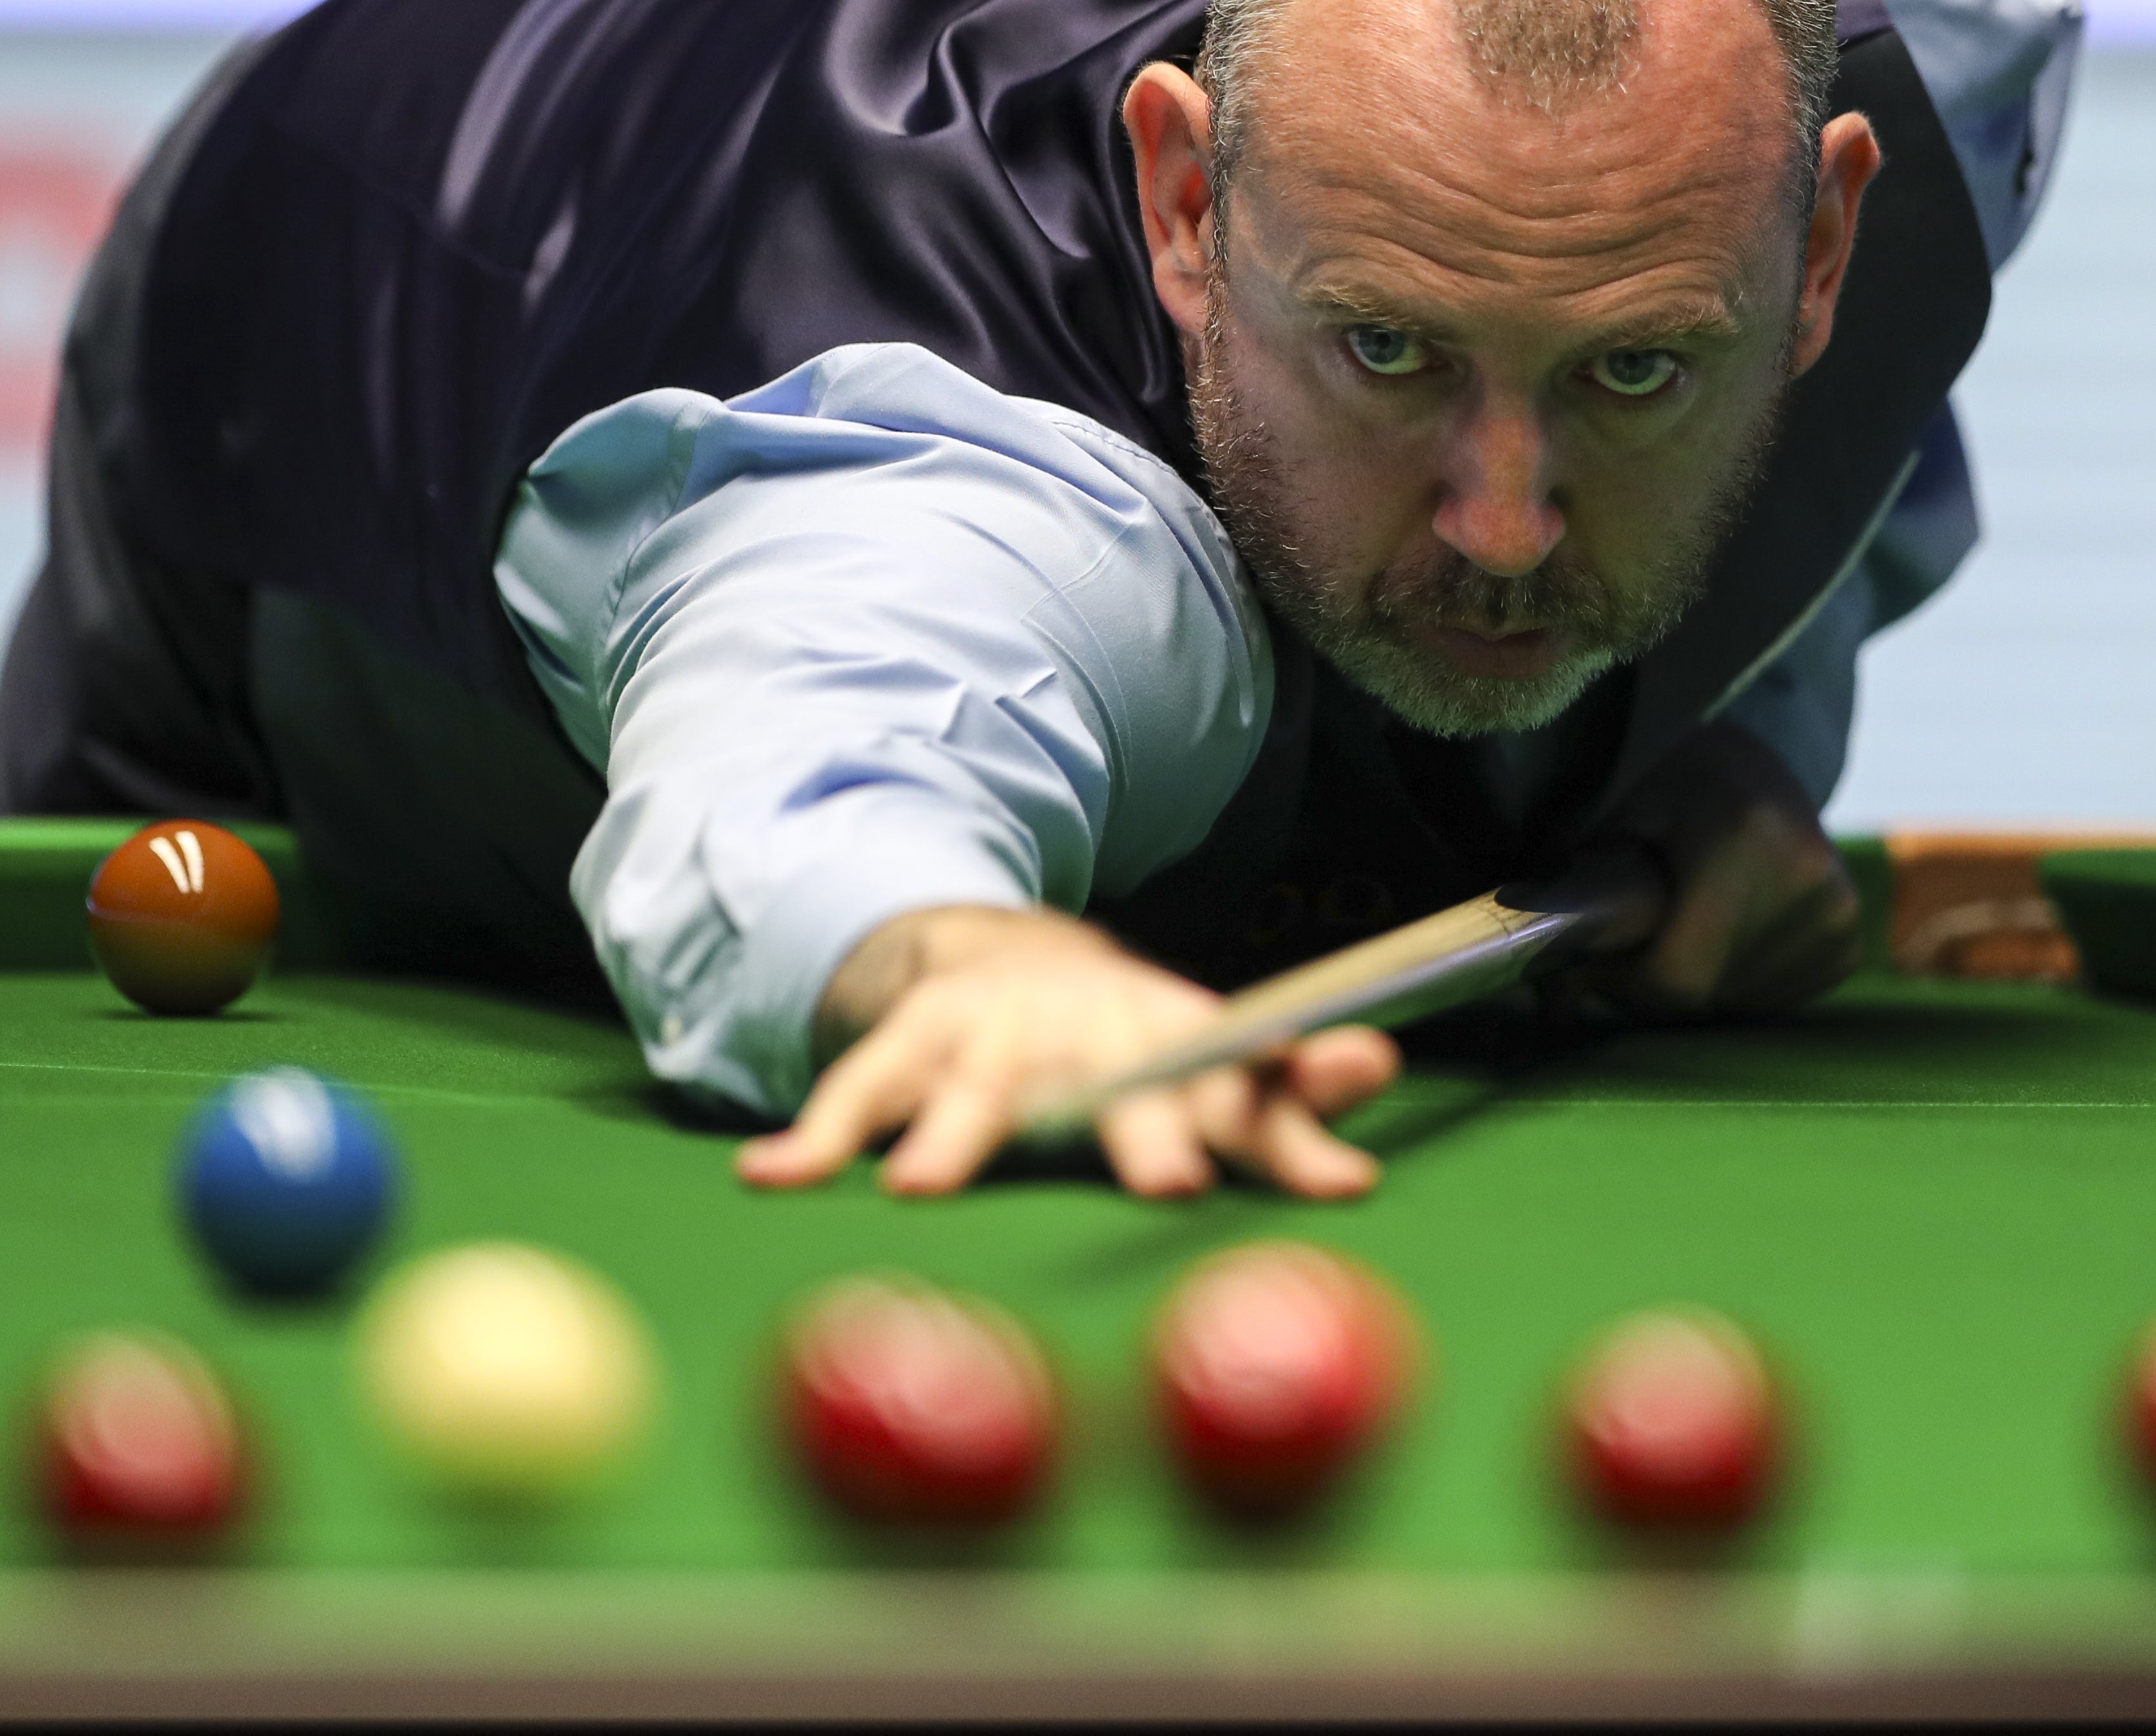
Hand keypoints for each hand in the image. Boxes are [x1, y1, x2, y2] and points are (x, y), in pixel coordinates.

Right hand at [732, 905, 1400, 1199]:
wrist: (1016, 967)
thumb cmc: (1134, 1055)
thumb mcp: (1217, 1077)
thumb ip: (1293, 1106)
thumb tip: (1382, 1066)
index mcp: (1178, 1054)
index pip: (1246, 1087)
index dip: (1285, 1113)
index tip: (1331, 1150)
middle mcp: (1093, 1040)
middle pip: (1127, 1090)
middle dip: (1146, 1136)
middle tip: (1172, 1184)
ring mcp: (996, 1038)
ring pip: (979, 1091)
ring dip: (954, 1138)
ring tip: (925, 1189)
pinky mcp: (912, 1043)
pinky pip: (857, 1095)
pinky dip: (815, 1138)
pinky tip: (773, 1179)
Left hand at [1587, 722, 1862, 1018]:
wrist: (1751, 761)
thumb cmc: (1667, 783)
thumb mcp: (1617, 815)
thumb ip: (1583, 896)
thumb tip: (1554, 1001)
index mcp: (1745, 835)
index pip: (1679, 975)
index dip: (1625, 983)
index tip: (1594, 961)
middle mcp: (1807, 877)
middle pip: (1706, 994)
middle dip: (1652, 984)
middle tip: (1628, 940)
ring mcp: (1837, 912)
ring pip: (1738, 1002)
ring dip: (1695, 982)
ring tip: (1678, 925)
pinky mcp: (1847, 937)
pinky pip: (1773, 998)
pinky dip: (1734, 981)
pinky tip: (1722, 931)